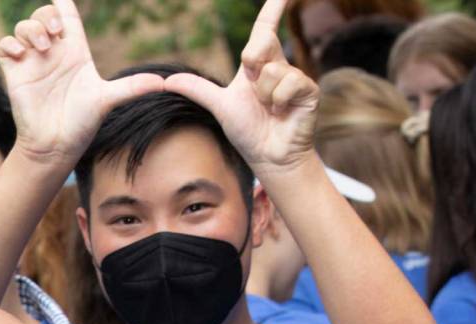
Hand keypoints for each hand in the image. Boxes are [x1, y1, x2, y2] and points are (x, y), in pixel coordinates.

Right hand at [0, 2, 165, 165]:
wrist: (56, 145)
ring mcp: (32, 62)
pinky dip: (10, 44)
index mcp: (75, 52)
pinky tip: (21, 55)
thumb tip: (163, 83)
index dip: (64, 2)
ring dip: (31, 29)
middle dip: (47, 16)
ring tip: (43, 47)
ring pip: (24, 27)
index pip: (69, 16)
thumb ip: (132, 87)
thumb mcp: (107, 100)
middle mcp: (53, 53)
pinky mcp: (15, 73)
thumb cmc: (81, 123)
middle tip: (55, 33)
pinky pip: (4, 46)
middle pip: (45, 16)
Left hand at [164, 0, 316, 175]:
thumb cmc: (248, 132)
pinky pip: (288, 83)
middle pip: (260, 44)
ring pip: (271, 70)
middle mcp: (278, 65)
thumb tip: (167, 81)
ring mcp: (295, 76)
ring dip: (264, 95)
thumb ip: (197, 90)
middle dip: (252, 65)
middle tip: (255, 93)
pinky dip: (279, 101)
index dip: (273, 8)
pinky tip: (282, 112)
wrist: (268, 157)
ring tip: (270, 110)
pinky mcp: (308, 89)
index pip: (264, 29)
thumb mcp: (219, 106)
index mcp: (258, 65)